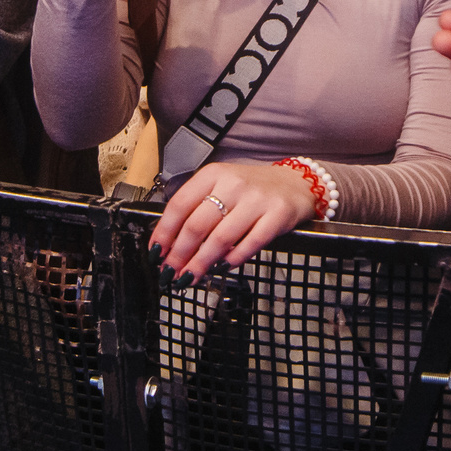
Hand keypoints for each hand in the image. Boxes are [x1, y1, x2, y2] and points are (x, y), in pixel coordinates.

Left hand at [150, 160, 318, 280]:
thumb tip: (169, 242)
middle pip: (197, 225)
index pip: (180, 204)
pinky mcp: (277, 216)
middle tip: (170, 272)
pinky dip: (232, 260)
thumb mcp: (222, 186)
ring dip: (201, 263)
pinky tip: (222, 268)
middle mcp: (233, 184)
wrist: (295, 183)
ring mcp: (257, 200)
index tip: (155, 252)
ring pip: (220, 238)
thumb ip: (198, 207)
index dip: (164, 232)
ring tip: (190, 277)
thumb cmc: (252, 189)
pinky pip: (250, 244)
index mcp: (214, 174)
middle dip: (179, 254)